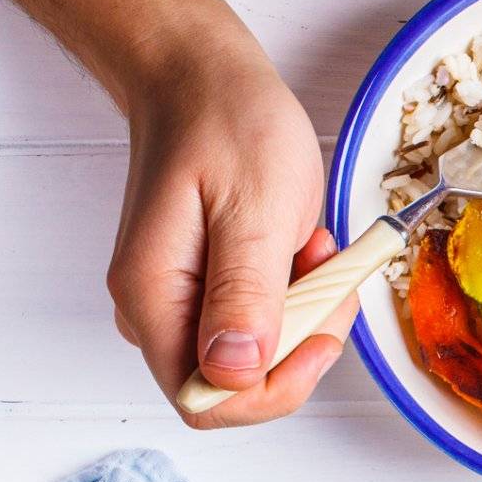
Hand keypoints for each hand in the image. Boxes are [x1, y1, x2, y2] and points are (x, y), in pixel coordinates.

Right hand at [107, 50, 354, 426]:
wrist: (204, 81)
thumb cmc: (226, 127)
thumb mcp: (253, 208)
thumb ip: (245, 295)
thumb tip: (234, 371)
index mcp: (154, 298)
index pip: (207, 400)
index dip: (274, 388)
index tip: (319, 333)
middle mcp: (158, 310)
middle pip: (238, 385)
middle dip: (300, 345)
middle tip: (327, 278)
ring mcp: (184, 302)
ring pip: (260, 356)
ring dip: (305, 315)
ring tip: (313, 249)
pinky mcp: (211, 290)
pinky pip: (266, 324)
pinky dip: (300, 296)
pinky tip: (304, 249)